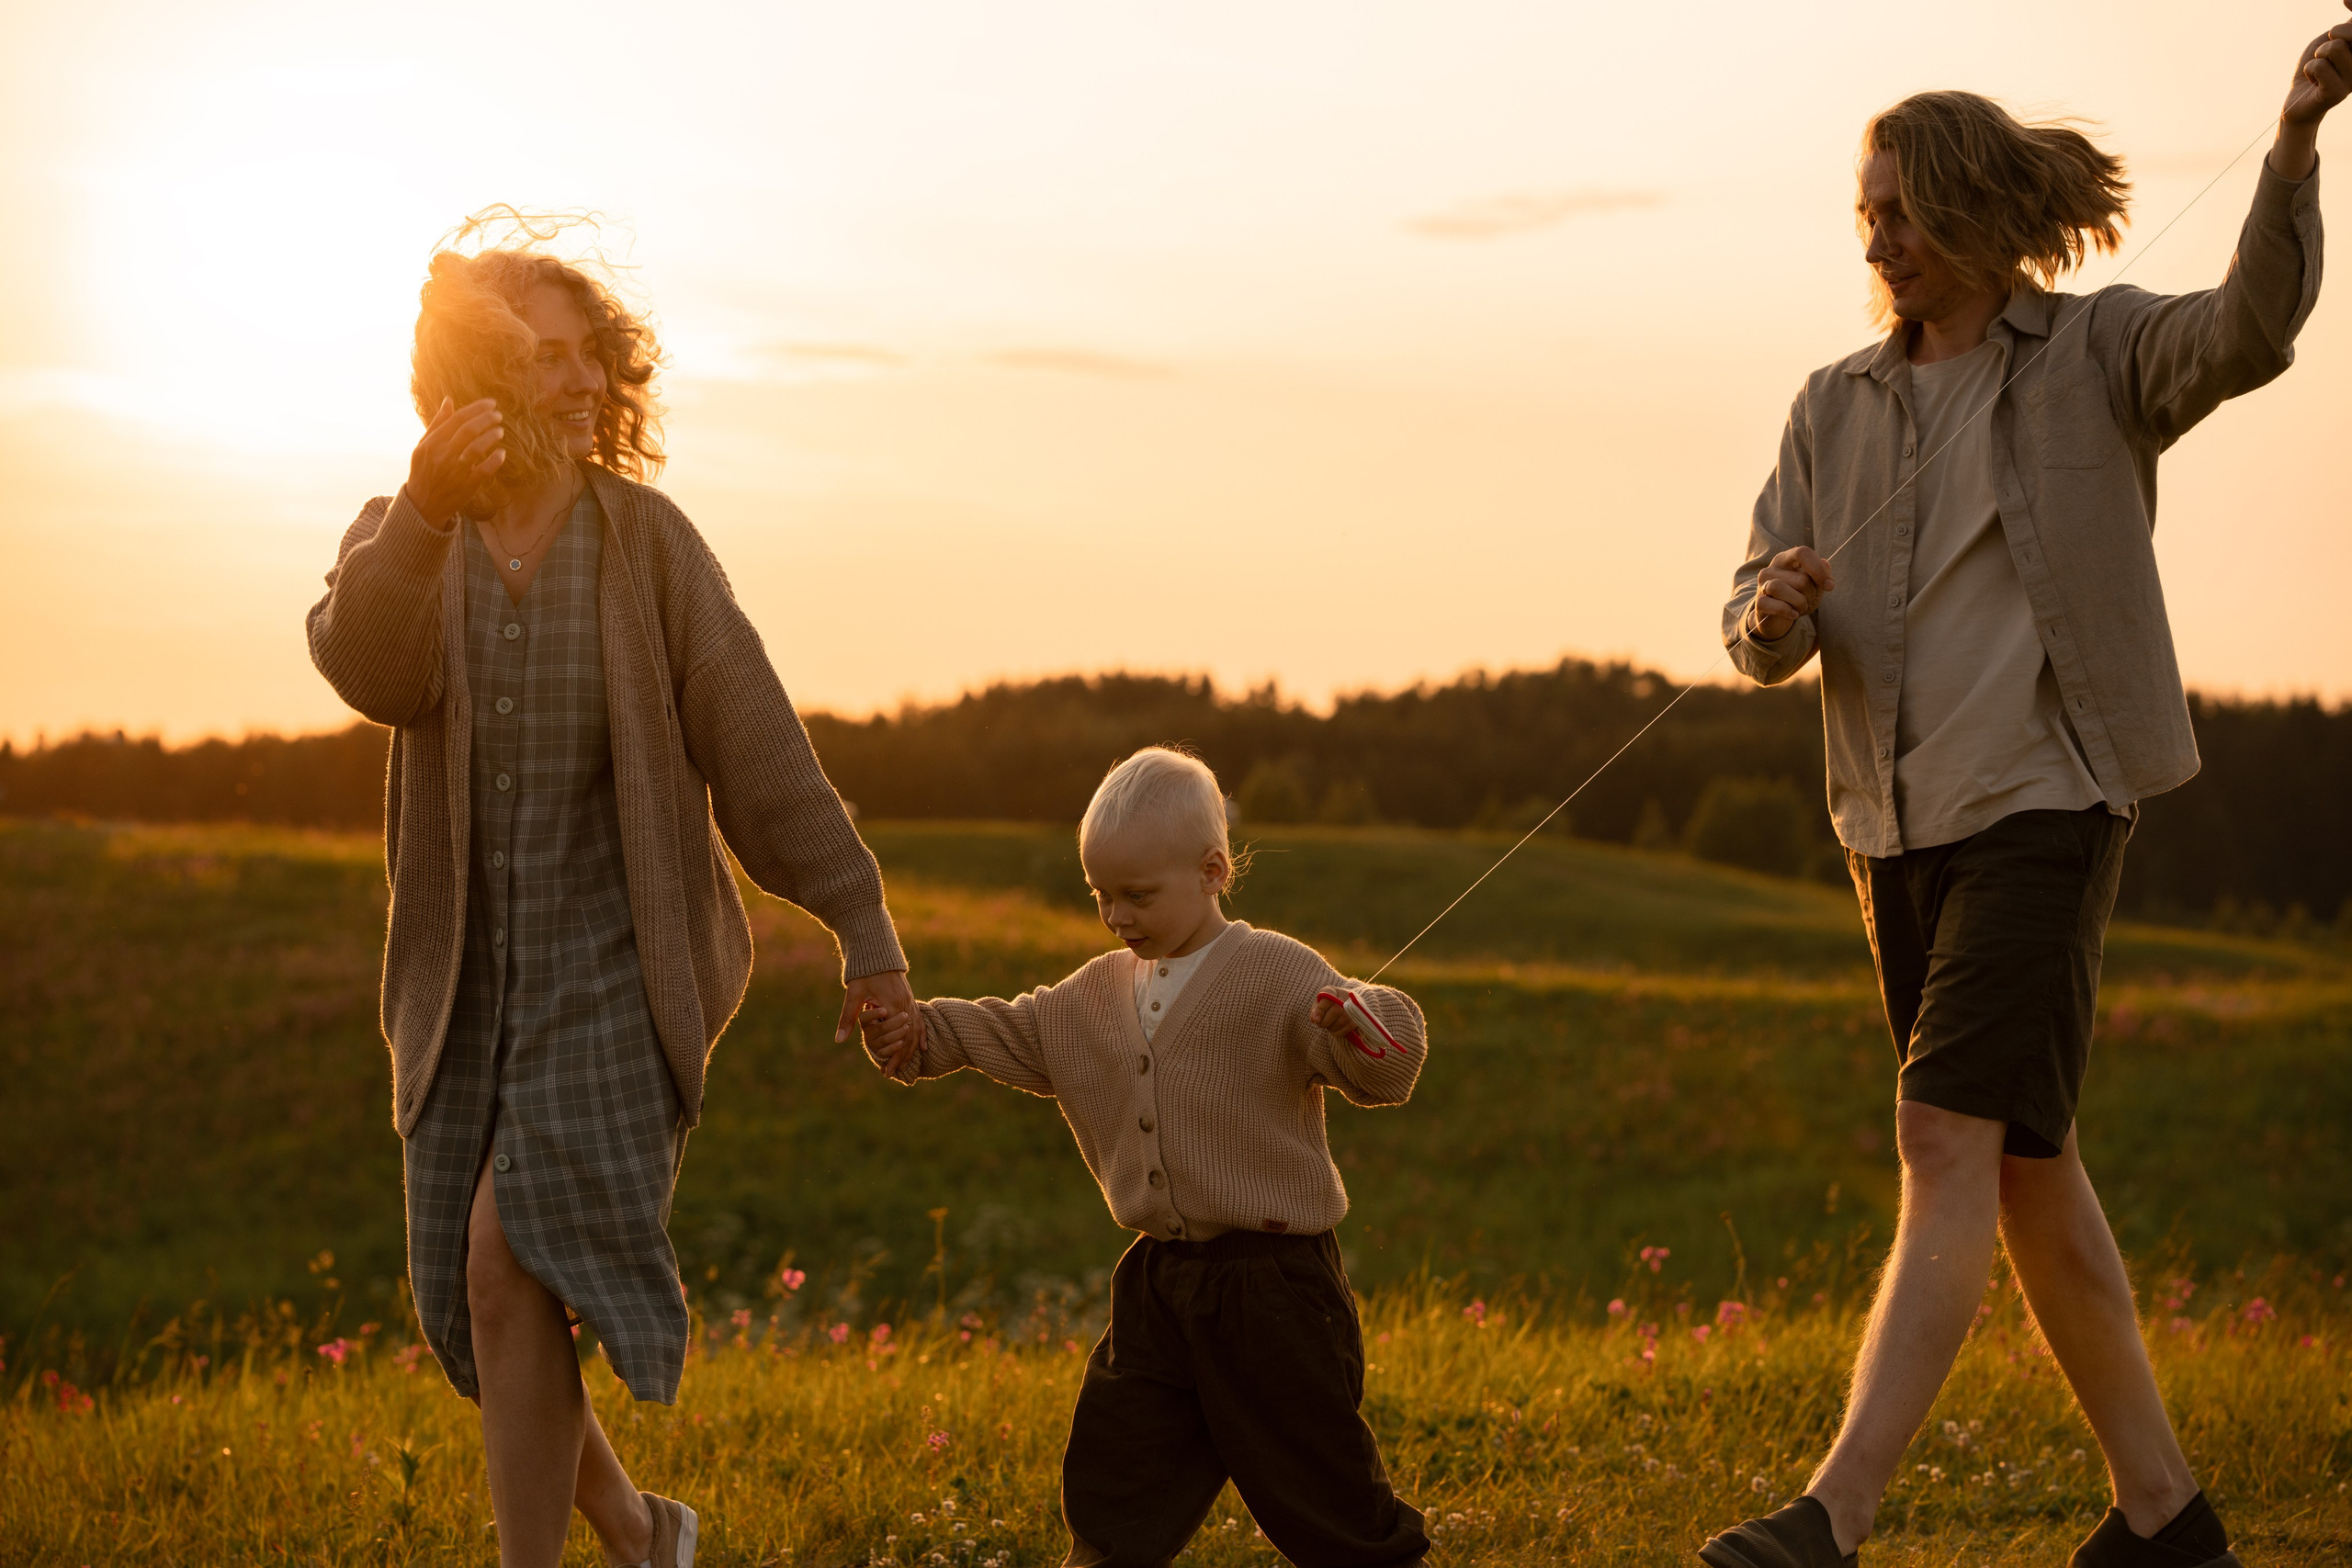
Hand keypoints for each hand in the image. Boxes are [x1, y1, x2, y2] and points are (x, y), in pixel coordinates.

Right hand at [405, 397, 505, 527]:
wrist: (422, 505)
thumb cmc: (425, 470)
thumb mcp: (424, 446)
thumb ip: (438, 423)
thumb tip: (449, 400)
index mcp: (432, 443)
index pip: (457, 419)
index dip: (476, 409)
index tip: (491, 404)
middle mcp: (443, 455)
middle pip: (468, 431)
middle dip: (486, 419)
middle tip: (498, 415)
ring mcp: (455, 471)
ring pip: (476, 448)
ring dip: (491, 436)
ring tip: (500, 430)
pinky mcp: (467, 486)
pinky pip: (484, 471)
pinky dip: (495, 460)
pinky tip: (502, 453)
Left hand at [839, 969, 922, 1069]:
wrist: (877, 953)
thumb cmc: (864, 973)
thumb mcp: (853, 995)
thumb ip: (848, 1018)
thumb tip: (839, 1039)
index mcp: (892, 1007)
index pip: (897, 1039)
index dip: (893, 1058)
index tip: (886, 1072)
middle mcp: (905, 1006)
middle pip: (908, 1039)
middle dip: (901, 1059)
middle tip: (893, 1074)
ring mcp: (910, 1002)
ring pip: (916, 1031)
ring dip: (911, 1050)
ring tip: (906, 1066)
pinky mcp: (910, 999)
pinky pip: (920, 1021)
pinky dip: (921, 1035)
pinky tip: (922, 1047)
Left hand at [1309, 991, 1355, 1033]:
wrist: (1345, 1004)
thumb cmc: (1328, 1005)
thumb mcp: (1319, 1004)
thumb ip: (1315, 1010)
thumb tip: (1314, 1019)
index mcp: (1332, 990)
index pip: (1327, 998)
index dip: (1321, 1010)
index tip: (1315, 1020)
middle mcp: (1345, 995)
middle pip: (1336, 1011)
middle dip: (1326, 1021)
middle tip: (1320, 1024)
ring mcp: (1354, 1005)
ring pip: (1343, 1020)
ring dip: (1332, 1027)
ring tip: (1328, 1026)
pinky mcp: (1359, 1016)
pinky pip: (1348, 1027)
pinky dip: (1339, 1032)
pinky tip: (1335, 1029)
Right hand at [1744, 546, 1834, 642]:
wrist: (1778, 619)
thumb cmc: (1797, 597)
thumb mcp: (1813, 586)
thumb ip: (1821, 574)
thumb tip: (1825, 565)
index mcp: (1786, 559)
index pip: (1802, 553)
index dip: (1819, 569)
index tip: (1830, 586)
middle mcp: (1771, 568)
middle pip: (1801, 579)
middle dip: (1811, 594)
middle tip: (1808, 600)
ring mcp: (1763, 585)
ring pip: (1782, 588)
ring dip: (1800, 602)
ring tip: (1800, 608)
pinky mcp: (1759, 602)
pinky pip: (1777, 605)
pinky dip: (1789, 612)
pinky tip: (1793, 615)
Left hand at [2273, 4, 2351, 178]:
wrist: (2299, 102)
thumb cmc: (2316, 68)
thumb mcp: (2330, 41)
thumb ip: (2347, 26)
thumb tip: (2350, 3)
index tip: (2346, 1)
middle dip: (2334, 34)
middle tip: (2325, 51)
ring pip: (2334, 47)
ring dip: (2318, 55)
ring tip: (2319, 67)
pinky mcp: (2337, 93)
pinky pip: (2319, 66)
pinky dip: (2310, 69)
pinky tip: (2313, 81)